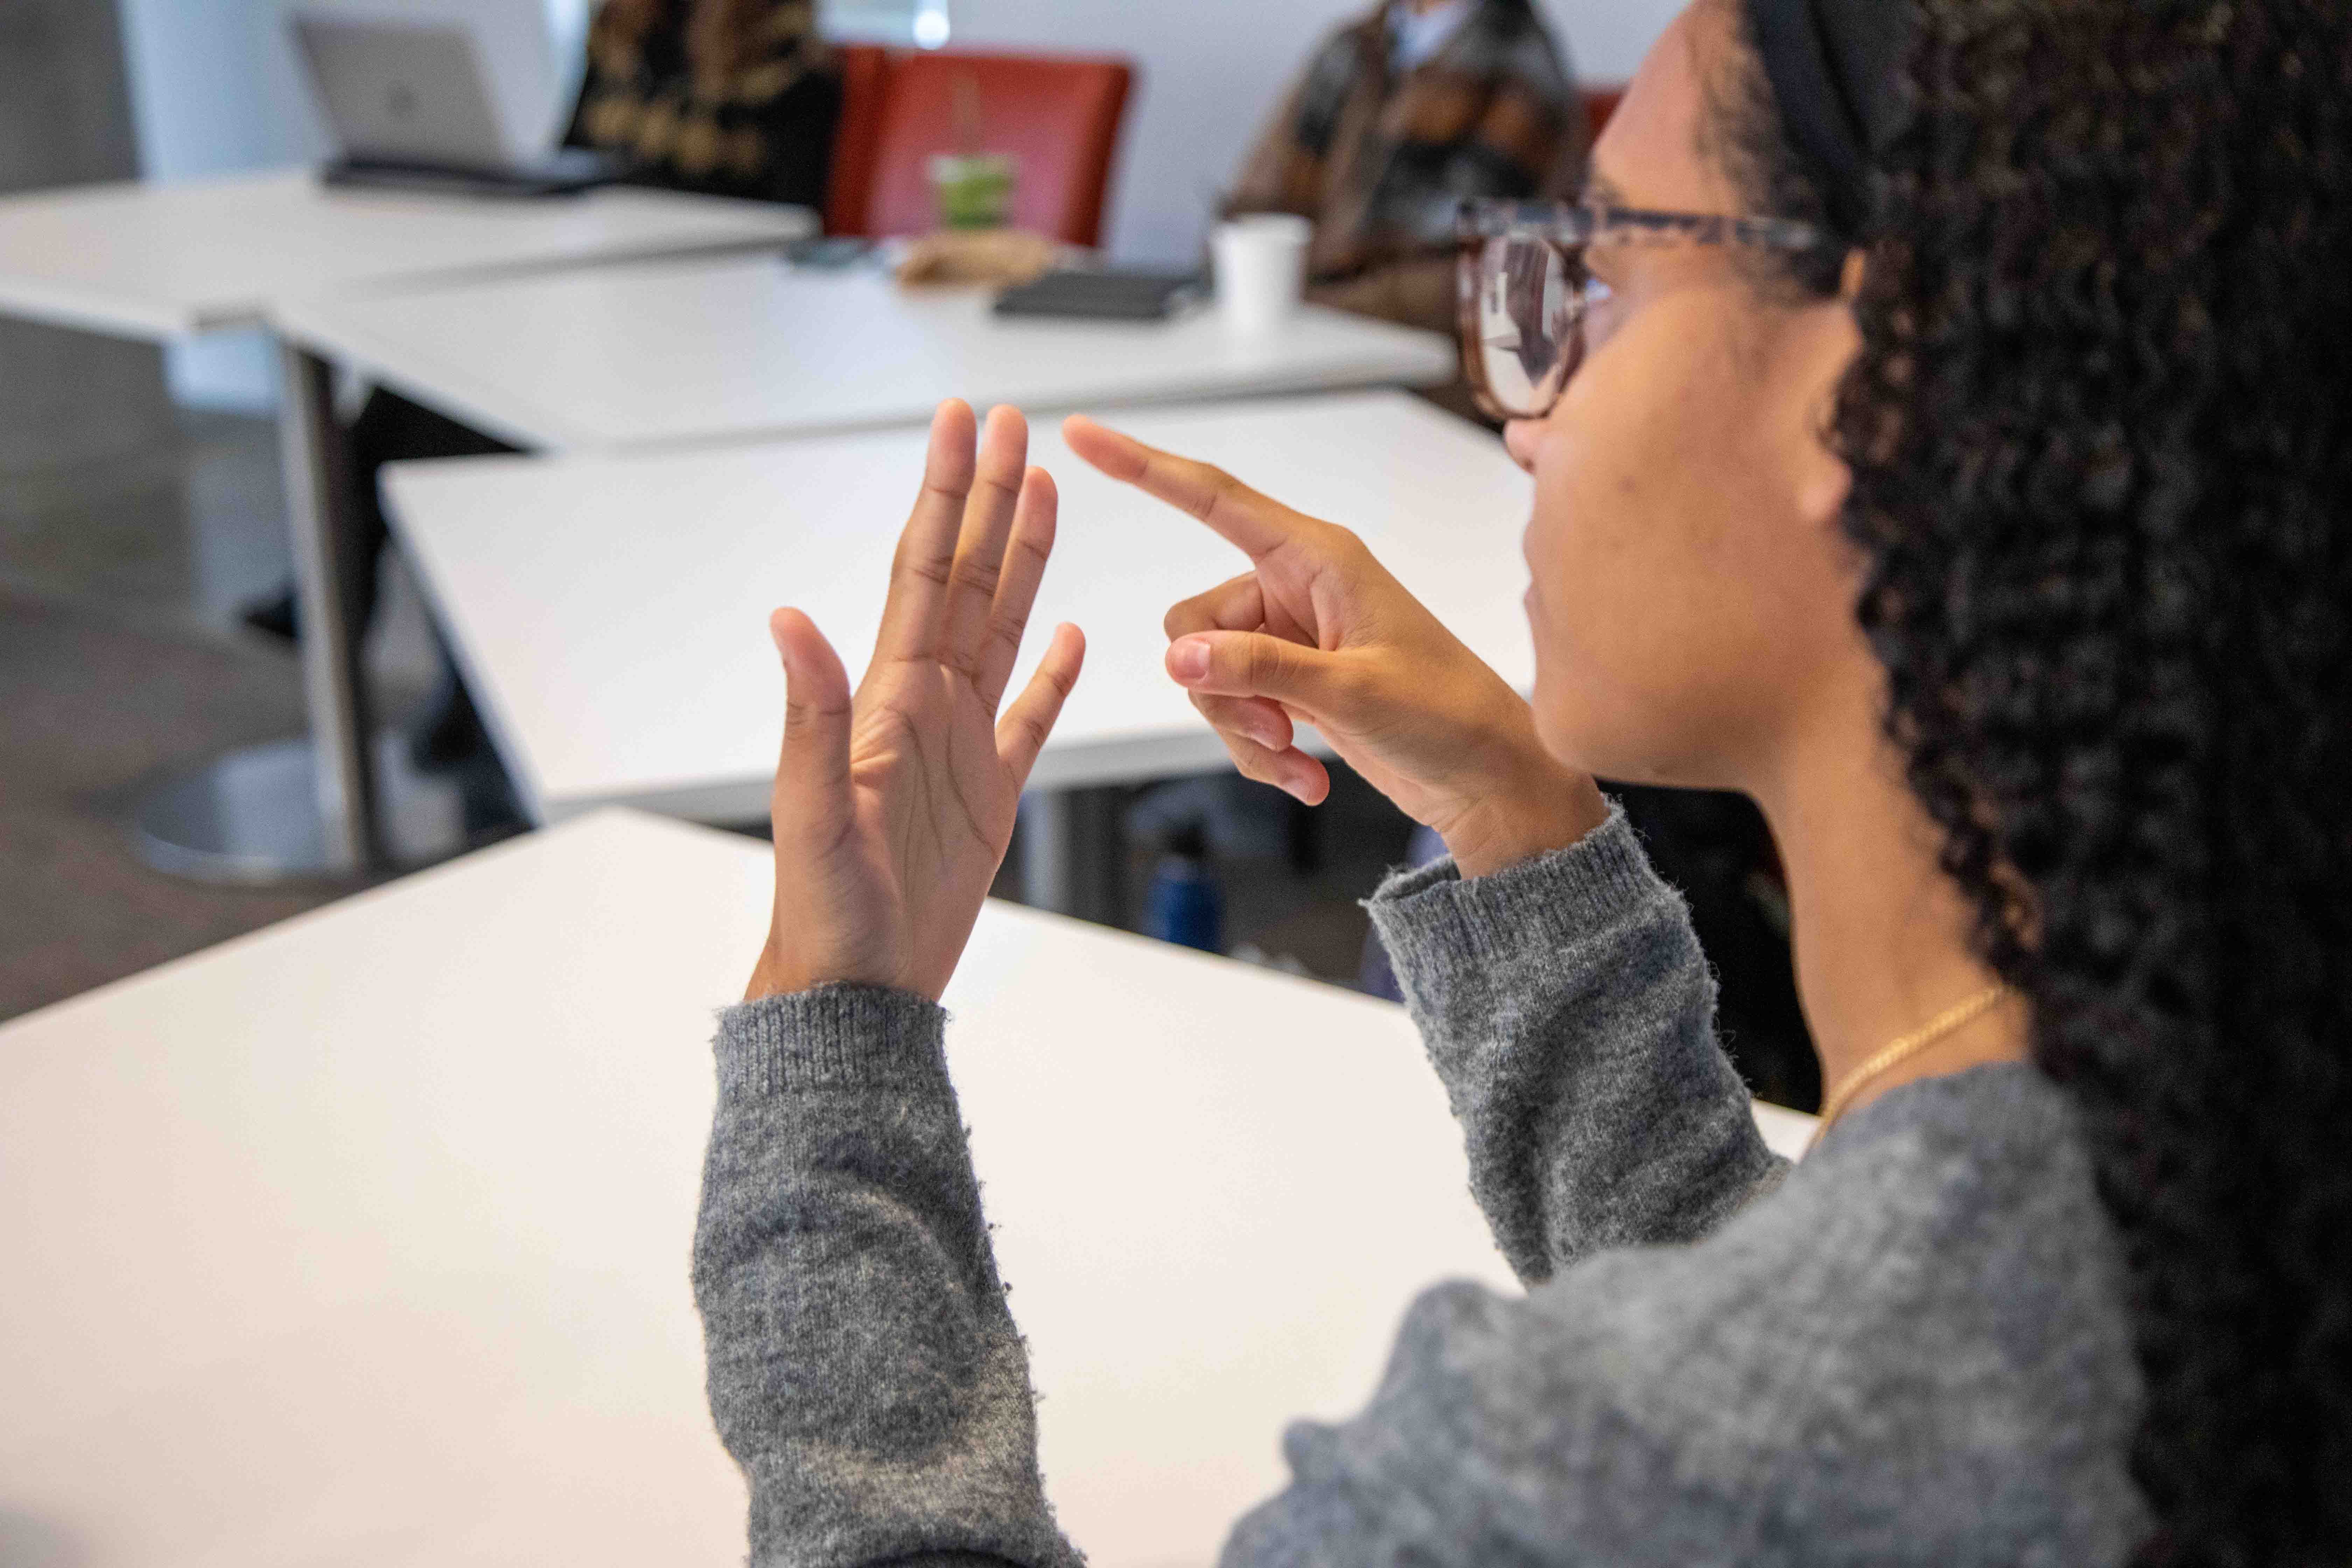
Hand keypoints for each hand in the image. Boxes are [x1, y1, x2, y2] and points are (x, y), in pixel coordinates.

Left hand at [746, 402, 1084, 1001]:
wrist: (856, 986)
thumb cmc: (826, 909)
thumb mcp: (814, 809)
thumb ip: (812, 711)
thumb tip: (790, 620)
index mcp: (888, 698)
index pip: (923, 570)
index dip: (944, 494)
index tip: (961, 424)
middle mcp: (925, 704)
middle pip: (966, 577)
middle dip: (989, 497)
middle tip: (1010, 424)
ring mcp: (962, 744)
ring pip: (1002, 627)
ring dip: (1022, 558)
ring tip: (1043, 491)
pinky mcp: (991, 793)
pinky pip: (1031, 716)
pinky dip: (1054, 674)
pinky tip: (1070, 634)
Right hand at [1063, 414, 1604, 877]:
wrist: (1486, 778)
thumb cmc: (1449, 714)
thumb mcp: (1353, 690)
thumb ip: (1262, 669)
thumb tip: (1179, 660)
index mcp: (1317, 556)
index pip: (1212, 496)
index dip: (1142, 465)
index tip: (1082, 435)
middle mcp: (1295, 586)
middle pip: (1192, 623)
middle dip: (1219, 688)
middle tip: (1276, 730)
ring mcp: (1289, 636)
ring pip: (1207, 677)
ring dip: (1243, 729)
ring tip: (1298, 758)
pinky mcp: (1289, 681)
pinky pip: (1234, 709)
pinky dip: (1261, 750)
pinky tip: (1307, 776)